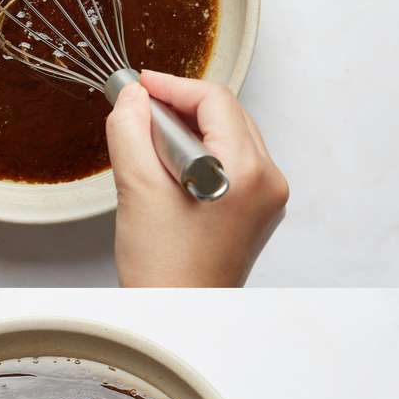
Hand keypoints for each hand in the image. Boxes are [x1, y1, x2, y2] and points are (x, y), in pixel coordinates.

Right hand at [107, 70, 287, 286]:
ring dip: (187, 132)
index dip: (172, 86)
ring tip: (148, 146)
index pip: (215, 101)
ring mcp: (265, 198)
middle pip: (226, 116)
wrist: (175, 313)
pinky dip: (197, 156)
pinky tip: (167, 171)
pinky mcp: (253, 211)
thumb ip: (130, 131)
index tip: (138, 85)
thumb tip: (132, 96)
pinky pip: (229, 163)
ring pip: (227, 138)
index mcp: (248, 172)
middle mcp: (268, 181)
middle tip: (137, 112)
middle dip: (179, 108)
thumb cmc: (163, 266)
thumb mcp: (137, 189)